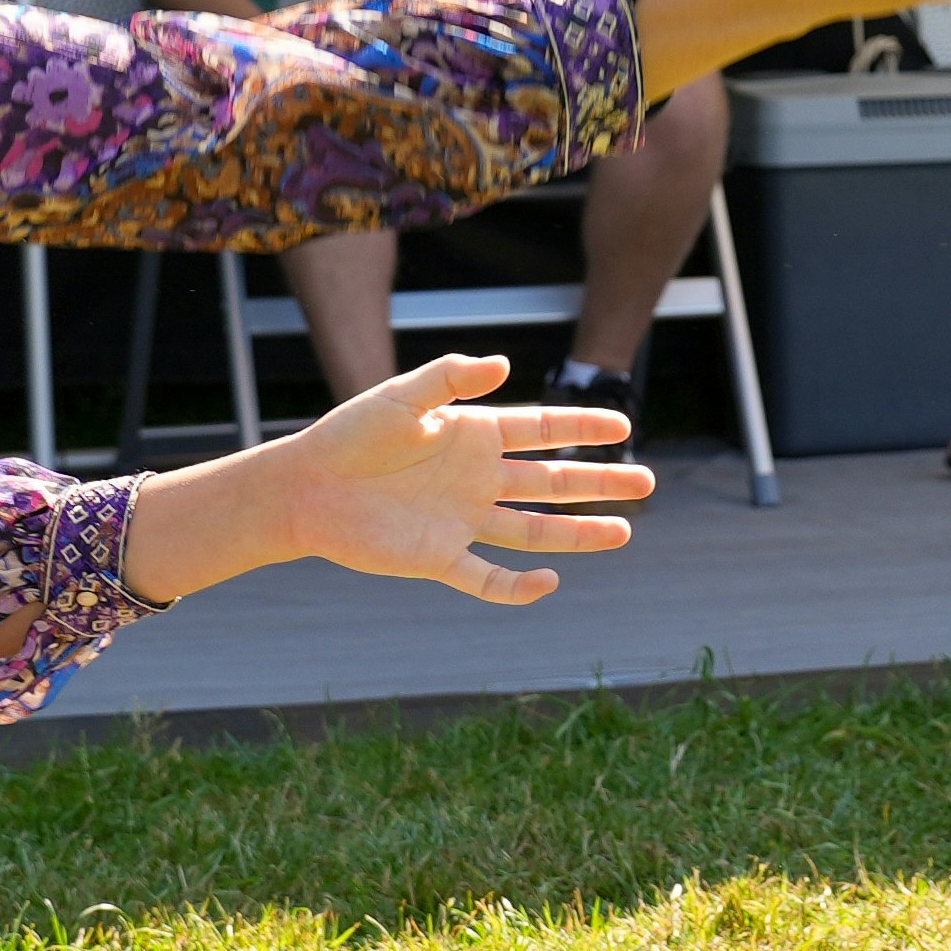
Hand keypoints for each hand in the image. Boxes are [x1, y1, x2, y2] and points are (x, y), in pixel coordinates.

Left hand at [154, 353, 645, 608]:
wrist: (304, 488)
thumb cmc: (348, 435)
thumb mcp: (399, 397)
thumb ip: (450, 379)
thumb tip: (504, 365)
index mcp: (472, 435)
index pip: (542, 429)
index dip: (583, 428)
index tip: (623, 425)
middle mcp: (475, 478)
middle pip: (551, 481)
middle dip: (599, 481)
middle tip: (647, 481)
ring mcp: (461, 520)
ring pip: (533, 529)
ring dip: (578, 532)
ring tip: (625, 531)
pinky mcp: (438, 557)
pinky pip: (486, 578)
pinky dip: (517, 586)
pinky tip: (548, 582)